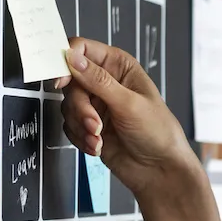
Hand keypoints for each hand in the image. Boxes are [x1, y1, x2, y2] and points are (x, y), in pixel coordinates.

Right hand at [54, 38, 221, 220]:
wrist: (159, 171)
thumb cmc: (158, 133)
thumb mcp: (129, 103)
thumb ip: (98, 80)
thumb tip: (73, 57)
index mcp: (119, 66)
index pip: (82, 49)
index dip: (67, 61)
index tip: (61, 81)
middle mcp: (105, 82)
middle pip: (70, 81)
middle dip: (79, 107)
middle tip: (94, 124)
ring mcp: (97, 104)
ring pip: (67, 106)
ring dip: (81, 126)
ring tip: (99, 138)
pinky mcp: (90, 126)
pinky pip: (69, 126)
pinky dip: (81, 138)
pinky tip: (97, 146)